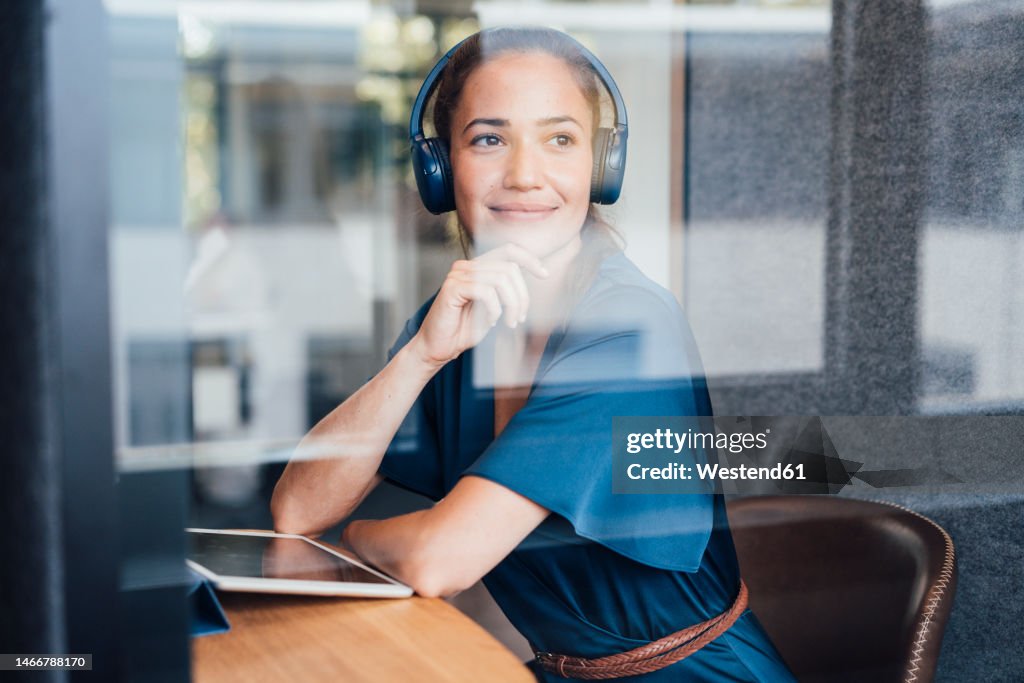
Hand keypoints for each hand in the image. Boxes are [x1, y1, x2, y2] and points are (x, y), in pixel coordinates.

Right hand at [411, 243, 547, 366]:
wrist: (438, 348)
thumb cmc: (464, 330)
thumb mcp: (493, 308)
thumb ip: (507, 291)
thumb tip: (534, 274)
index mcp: (477, 267)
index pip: (508, 250)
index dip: (529, 259)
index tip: (545, 274)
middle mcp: (466, 266)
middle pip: (509, 267)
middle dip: (522, 295)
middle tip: (519, 318)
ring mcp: (458, 275)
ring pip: (501, 279)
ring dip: (512, 304)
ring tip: (509, 323)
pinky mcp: (452, 287)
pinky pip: (486, 291)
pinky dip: (495, 309)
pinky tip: (491, 322)